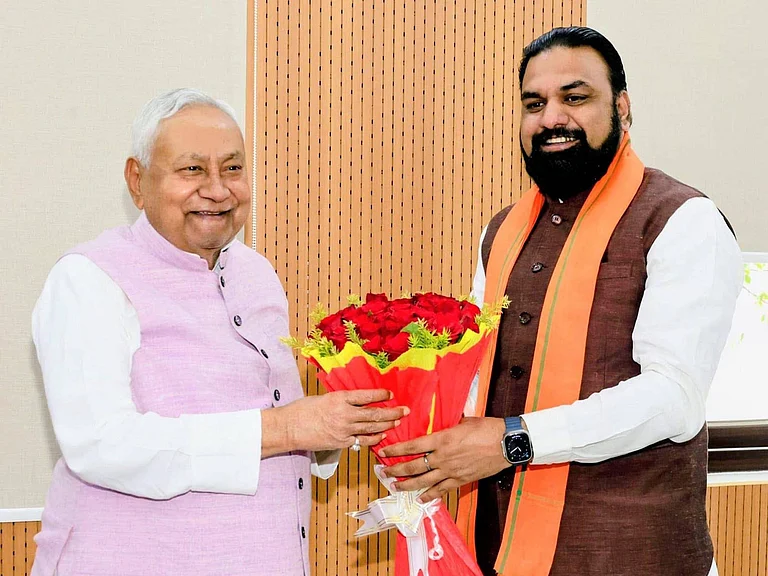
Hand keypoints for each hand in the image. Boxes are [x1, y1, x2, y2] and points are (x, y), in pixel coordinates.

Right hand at [262, 389, 408, 454]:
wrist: (289, 428)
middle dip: (392, 412)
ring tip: (398, 422)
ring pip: (371, 427)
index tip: (391, 393)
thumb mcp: (323, 398)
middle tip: (404, 410)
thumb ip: (341, 400)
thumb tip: (356, 401)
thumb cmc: (302, 410)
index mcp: (339, 398)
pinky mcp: (341, 442)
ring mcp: (343, 430)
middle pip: (374, 413)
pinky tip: (382, 436)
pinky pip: (362, 441)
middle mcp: (344, 414)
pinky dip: (373, 438)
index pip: (366, 396)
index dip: (381, 395)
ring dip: (387, 425)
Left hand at [379, 417, 509, 501]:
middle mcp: (442, 457)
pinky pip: (441, 490)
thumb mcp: (464, 421)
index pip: (412, 446)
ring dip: (407, 485)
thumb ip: (450, 426)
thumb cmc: (486, 428)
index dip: (396, 450)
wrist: (506, 443)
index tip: (383, 452)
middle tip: (383, 473)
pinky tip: (421, 499)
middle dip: (396, 470)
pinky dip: (429, 495)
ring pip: (423, 481)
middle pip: (413, 466)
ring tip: (396, 487)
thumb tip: (444, 424)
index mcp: (442, 439)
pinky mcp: (461, 480)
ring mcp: (451, 470)